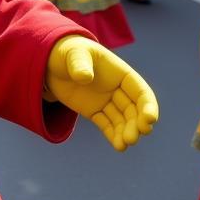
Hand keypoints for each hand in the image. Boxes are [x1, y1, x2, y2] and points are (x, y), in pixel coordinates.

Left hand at [45, 35, 157, 150]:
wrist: (50, 62)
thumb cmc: (67, 52)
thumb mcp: (73, 54)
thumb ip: (80, 64)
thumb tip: (84, 78)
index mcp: (121, 73)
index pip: (141, 92)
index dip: (148, 106)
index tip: (149, 120)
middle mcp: (118, 89)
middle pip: (134, 110)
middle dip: (136, 124)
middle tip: (132, 138)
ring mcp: (106, 101)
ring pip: (122, 120)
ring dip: (125, 132)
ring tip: (123, 145)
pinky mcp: (94, 111)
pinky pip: (107, 125)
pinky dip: (113, 135)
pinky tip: (118, 147)